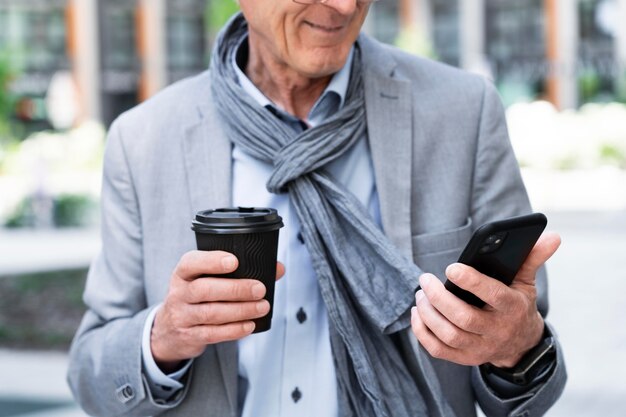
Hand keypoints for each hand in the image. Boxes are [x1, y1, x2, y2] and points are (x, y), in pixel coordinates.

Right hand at [151, 250, 284, 371]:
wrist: (169, 330)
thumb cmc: (196, 297)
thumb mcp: (207, 279)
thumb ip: (240, 271)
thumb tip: (277, 268)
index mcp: (183, 273)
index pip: (191, 263)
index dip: (212, 261)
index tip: (234, 261)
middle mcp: (179, 293)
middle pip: (204, 289)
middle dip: (235, 289)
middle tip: (259, 289)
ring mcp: (182, 316)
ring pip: (210, 313)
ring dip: (240, 310)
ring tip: (262, 307)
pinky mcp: (190, 336)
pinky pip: (213, 333)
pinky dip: (234, 330)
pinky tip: (250, 325)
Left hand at [411, 232, 560, 367]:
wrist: (520, 345)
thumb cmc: (517, 305)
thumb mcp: (525, 282)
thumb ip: (532, 258)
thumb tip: (551, 236)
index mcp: (512, 308)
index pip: (493, 295)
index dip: (471, 281)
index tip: (451, 267)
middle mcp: (496, 331)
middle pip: (463, 318)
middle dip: (439, 297)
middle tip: (424, 279)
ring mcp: (480, 348)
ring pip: (448, 334)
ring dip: (428, 313)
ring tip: (420, 294)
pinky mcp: (465, 358)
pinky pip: (437, 349)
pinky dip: (422, 332)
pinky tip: (418, 313)